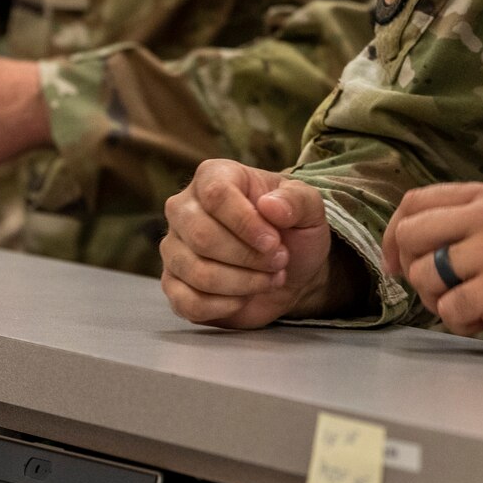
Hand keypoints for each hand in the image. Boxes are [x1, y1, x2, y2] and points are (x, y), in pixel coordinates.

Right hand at [160, 159, 338, 328]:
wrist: (288, 270)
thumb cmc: (293, 230)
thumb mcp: (309, 209)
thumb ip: (298, 200)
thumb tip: (270, 206)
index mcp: (213, 176)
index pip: (216, 195)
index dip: (246, 223)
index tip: (274, 242)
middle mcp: (183, 208)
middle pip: (202, 236)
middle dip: (248, 257)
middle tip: (279, 261)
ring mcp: (173, 248)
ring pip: (197, 273)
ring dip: (243, 283)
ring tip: (268, 278)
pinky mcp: (173, 285)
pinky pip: (188, 302)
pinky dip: (225, 306)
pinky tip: (245, 297)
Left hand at [382, 182, 482, 356]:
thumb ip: (461, 224)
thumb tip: (403, 244)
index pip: (414, 202)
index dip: (392, 235)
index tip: (394, 263)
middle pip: (409, 235)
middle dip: (411, 270)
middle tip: (437, 289)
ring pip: (424, 275)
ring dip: (438, 302)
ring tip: (470, 305)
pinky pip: (449, 309)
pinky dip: (460, 323)